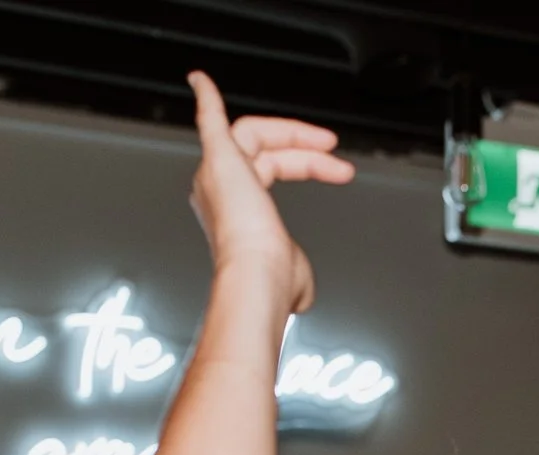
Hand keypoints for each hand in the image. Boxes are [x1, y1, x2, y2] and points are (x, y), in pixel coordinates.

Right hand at [186, 69, 353, 313]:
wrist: (259, 277)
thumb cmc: (272, 279)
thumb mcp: (292, 271)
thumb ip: (295, 265)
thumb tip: (301, 291)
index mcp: (234, 212)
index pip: (270, 170)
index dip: (305, 164)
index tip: (333, 167)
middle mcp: (220, 191)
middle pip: (264, 152)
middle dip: (306, 150)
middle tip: (337, 155)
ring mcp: (217, 174)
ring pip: (254, 135)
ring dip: (293, 133)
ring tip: (328, 142)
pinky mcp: (218, 159)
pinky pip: (209, 120)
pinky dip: (206, 98)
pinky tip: (201, 80)